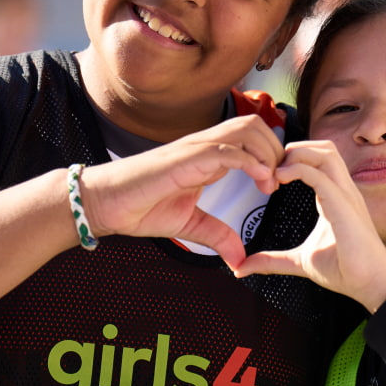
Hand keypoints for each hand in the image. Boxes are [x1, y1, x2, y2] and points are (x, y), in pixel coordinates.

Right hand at [79, 115, 283, 265]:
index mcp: (209, 156)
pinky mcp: (186, 157)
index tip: (276, 186)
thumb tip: (240, 260)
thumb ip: (217, 235)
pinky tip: (260, 180)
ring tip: (269, 183)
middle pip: (255, 125)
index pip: (252, 138)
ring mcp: (196, 148)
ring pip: (246, 129)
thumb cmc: (141, 208)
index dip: (271, 156)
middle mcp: (205, 145)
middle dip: (276, 149)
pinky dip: (250, 160)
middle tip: (278, 183)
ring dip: (266, 152)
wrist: (108, 205)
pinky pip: (227, 149)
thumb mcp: (189, 225)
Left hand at [231, 141, 385, 311]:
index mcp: (335, 197)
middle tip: (272, 166)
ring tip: (276, 170)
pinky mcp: (344, 206)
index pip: (319, 159)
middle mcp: (343, 190)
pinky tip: (281, 178)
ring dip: (298, 153)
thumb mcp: (300, 261)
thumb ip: (272, 260)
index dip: (294, 157)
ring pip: (326, 152)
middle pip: (324, 147)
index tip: (270, 174)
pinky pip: (321, 175)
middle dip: (296, 147)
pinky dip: (299, 169)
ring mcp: (346, 195)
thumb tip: (242, 267)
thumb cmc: (345, 270)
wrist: (371, 286)